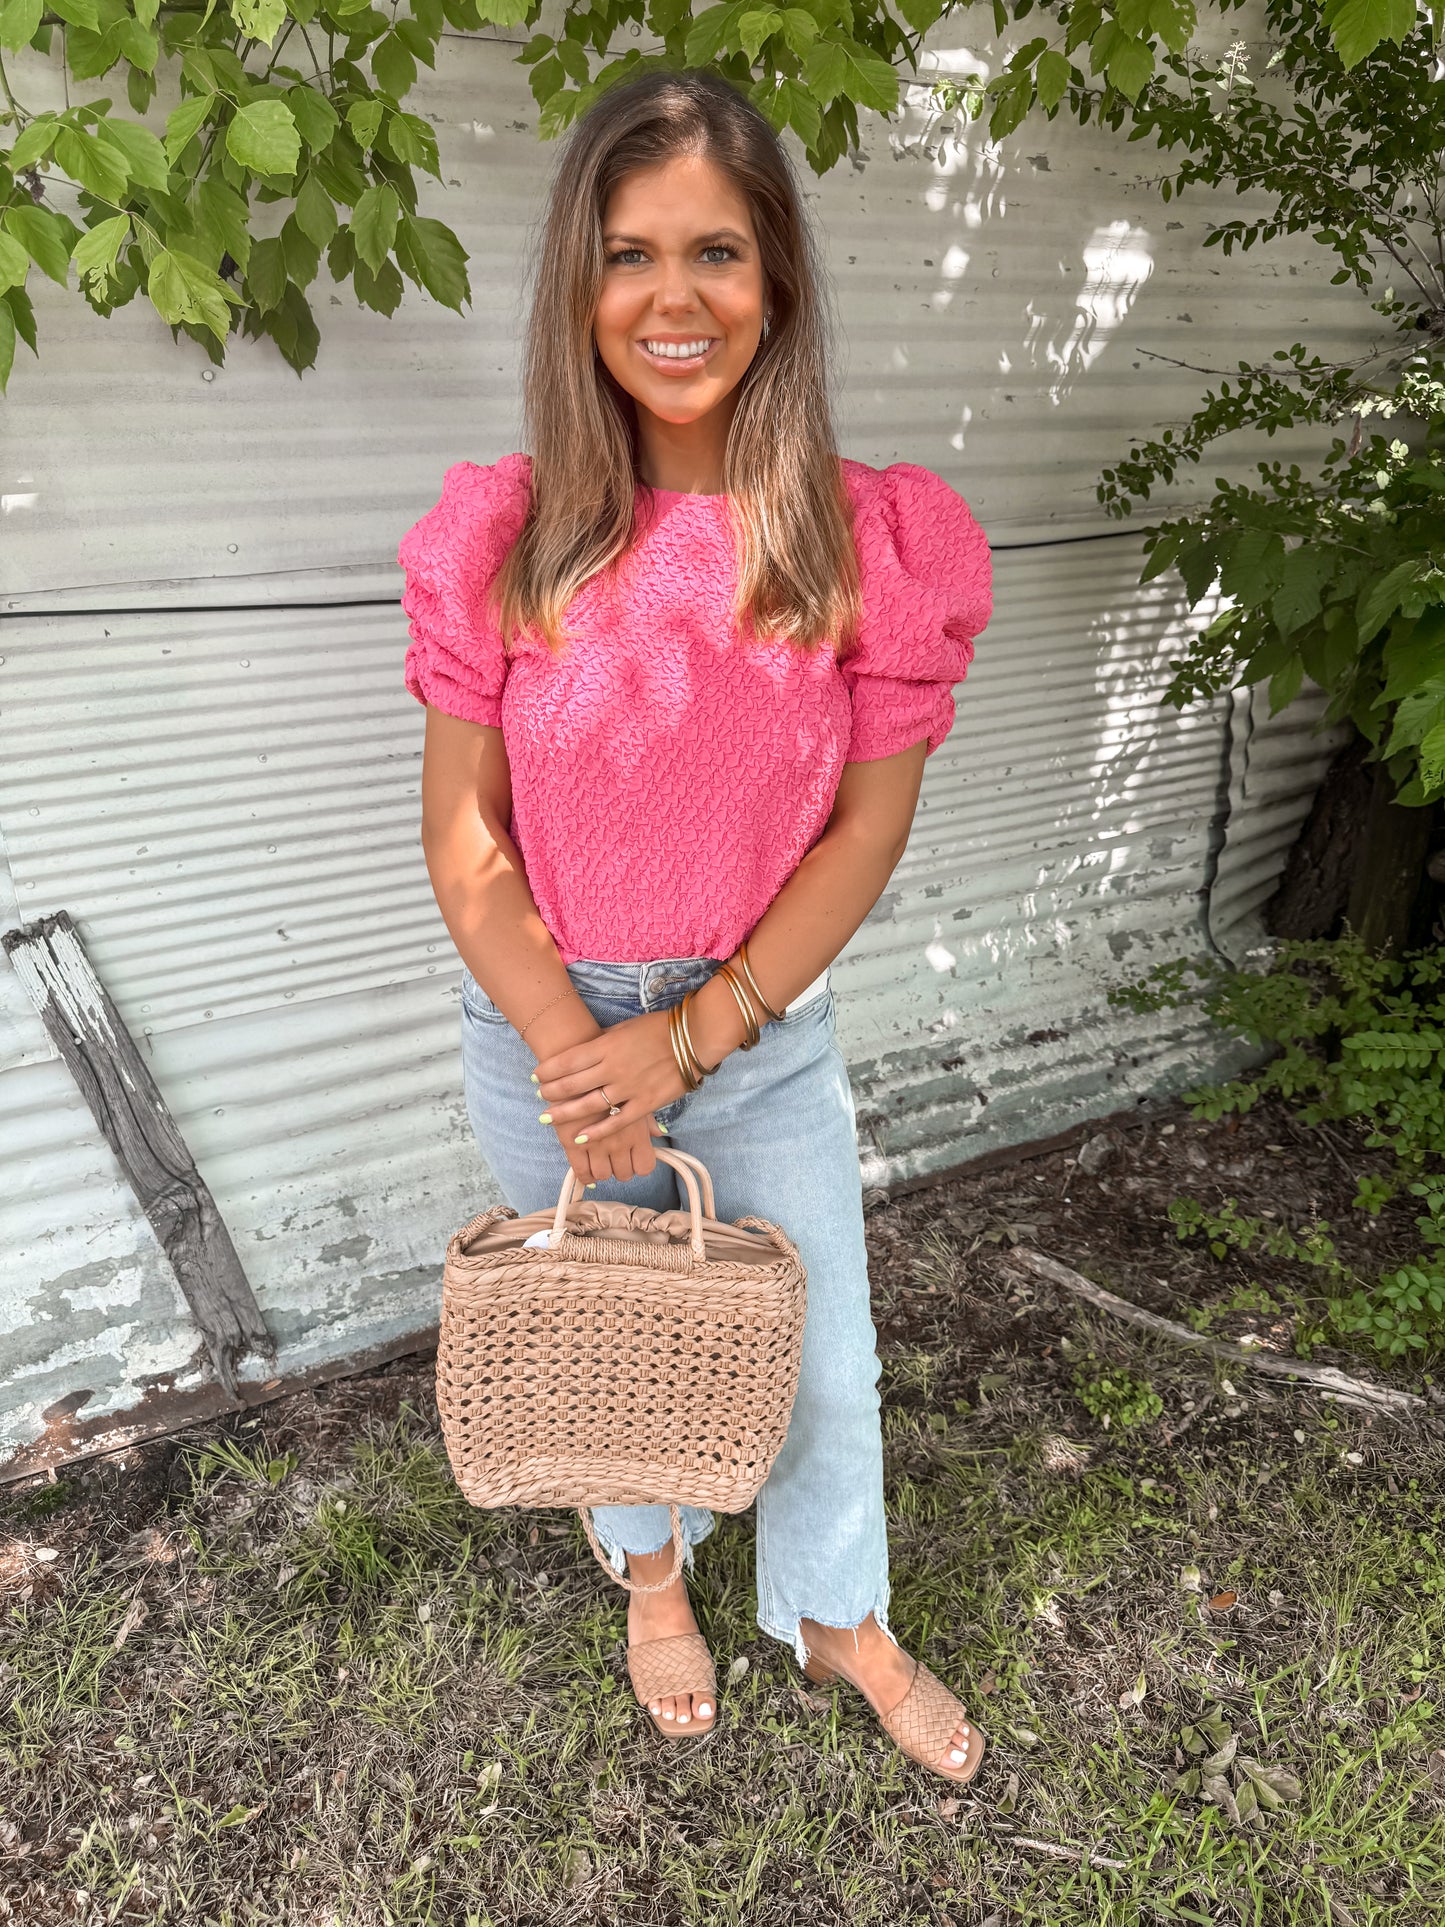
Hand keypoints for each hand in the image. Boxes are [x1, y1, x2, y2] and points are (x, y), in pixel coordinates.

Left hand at [534, 1010, 687, 1183]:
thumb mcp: (624, 1028)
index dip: (548, 1070)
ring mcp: (629, 1087)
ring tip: (547, 1116)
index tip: (536, 1076)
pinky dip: (598, 1131)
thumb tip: (584, 1049)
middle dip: (551, 1091)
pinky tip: (580, 1138)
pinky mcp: (645, 1103)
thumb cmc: (659, 1029)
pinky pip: (617, 1121)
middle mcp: (613, 1067)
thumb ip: (603, 1041)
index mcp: (607, 1046)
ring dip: (565, 1112)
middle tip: (539, 1096)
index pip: (568, 1061)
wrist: (694, 1037)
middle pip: (572, 1083)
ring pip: (589, 1105)